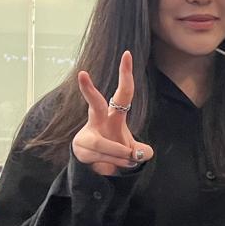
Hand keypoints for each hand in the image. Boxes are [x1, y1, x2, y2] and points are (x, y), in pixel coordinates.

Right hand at [71, 51, 154, 176]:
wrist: (99, 171)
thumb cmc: (118, 153)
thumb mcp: (134, 150)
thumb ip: (142, 151)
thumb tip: (144, 153)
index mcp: (114, 114)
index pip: (123, 93)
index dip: (126, 75)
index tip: (127, 54)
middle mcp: (99, 120)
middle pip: (95, 104)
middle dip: (89, 90)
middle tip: (82, 73)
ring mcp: (88, 133)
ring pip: (105, 144)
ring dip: (120, 155)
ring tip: (128, 159)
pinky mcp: (80, 147)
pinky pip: (101, 157)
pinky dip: (113, 163)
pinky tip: (111, 166)